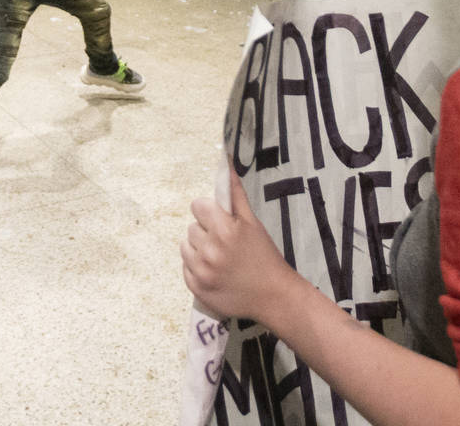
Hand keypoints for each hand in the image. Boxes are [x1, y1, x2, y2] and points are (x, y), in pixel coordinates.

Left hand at [180, 165, 299, 321]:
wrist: (273, 296)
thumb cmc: (265, 256)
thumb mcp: (253, 223)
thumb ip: (235, 194)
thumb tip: (226, 164)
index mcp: (224, 229)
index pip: (198, 206)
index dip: (209, 211)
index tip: (221, 221)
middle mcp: (209, 250)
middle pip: (192, 227)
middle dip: (206, 231)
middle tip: (225, 242)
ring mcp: (201, 271)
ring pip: (185, 247)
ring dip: (198, 249)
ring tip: (219, 257)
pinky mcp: (196, 289)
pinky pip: (185, 268)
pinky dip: (196, 268)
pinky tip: (214, 270)